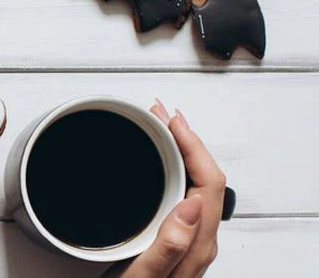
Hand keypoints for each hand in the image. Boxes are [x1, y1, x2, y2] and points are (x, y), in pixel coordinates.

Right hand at [104, 100, 226, 277]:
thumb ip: (166, 246)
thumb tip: (187, 205)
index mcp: (196, 245)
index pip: (208, 181)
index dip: (192, 144)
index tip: (169, 120)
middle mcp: (197, 240)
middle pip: (204, 176)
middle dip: (184, 138)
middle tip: (159, 112)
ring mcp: (186, 240)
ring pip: (192, 183)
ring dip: (177, 151)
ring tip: (157, 129)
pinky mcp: (171, 240)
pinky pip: (179, 194)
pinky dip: (167, 170)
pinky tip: (151, 165)